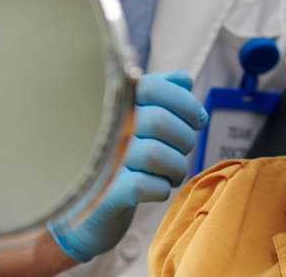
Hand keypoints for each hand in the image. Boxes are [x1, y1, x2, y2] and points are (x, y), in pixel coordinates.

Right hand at [48, 70, 207, 262]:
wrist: (89, 204)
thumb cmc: (122, 153)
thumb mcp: (140, 115)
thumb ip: (163, 90)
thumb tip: (185, 80)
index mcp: (114, 102)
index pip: (153, 86)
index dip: (185, 102)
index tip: (196, 120)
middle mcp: (105, 126)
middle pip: (159, 120)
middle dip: (184, 139)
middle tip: (181, 151)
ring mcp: (103, 158)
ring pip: (156, 154)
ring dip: (176, 167)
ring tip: (171, 173)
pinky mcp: (106, 193)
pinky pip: (147, 186)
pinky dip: (161, 189)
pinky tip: (155, 188)